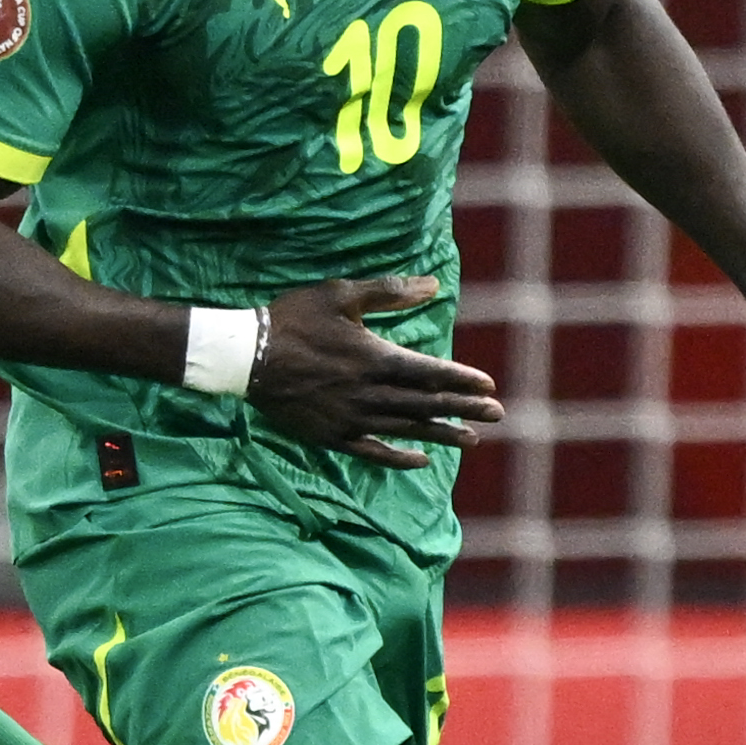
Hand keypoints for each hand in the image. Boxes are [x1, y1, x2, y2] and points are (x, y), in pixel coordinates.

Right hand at [247, 275, 502, 470]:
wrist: (247, 356)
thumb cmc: (294, 318)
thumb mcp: (341, 295)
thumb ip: (389, 291)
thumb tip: (433, 285)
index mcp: (375, 358)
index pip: (431, 373)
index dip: (462, 379)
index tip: (488, 385)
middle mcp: (370, 393)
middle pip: (427, 404)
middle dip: (464, 408)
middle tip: (497, 414)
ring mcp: (351, 418)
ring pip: (407, 430)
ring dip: (442, 434)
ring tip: (471, 439)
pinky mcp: (332, 435)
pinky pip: (373, 452)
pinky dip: (399, 458)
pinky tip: (420, 459)